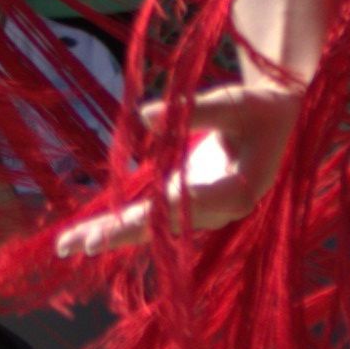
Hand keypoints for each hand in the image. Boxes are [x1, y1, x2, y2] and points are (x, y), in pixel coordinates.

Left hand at [45, 75, 296, 276]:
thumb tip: (143, 115)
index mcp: (235, 192)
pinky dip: (120, 224)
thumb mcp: (234, 103)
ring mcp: (201, 210)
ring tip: (69, 245)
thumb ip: (194, 110)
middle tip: (78, 245)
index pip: (182, 209)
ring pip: (152, 228)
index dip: (145, 219)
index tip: (111, 229)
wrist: (280, 116)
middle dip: (118, 235)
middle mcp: (217, 211)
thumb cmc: (261, 108)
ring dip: (112, 234)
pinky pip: (151, 217)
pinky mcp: (188, 201)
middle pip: (162, 228)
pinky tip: (89, 232)